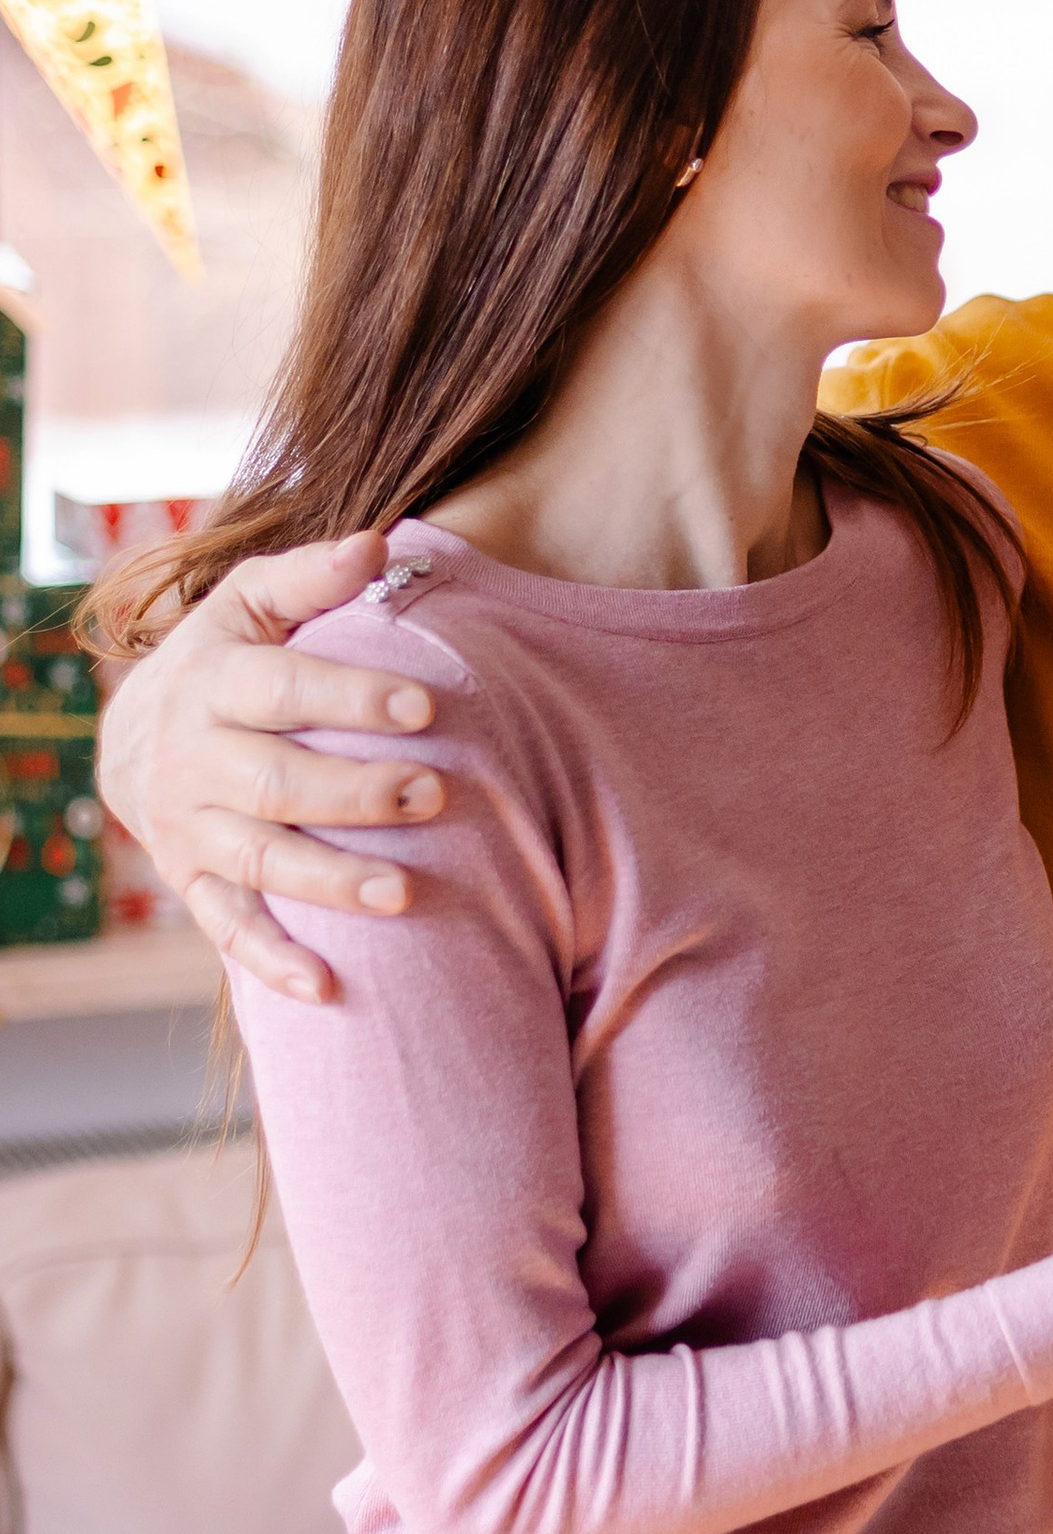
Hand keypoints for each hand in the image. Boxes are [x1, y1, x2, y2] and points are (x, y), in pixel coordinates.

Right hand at [98, 534, 445, 1002]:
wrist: (138, 733)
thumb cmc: (231, 654)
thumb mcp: (256, 601)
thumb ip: (315, 575)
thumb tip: (380, 543)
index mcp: (213, 680)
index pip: (283, 687)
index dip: (351, 695)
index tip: (427, 704)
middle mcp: (193, 757)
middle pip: (275, 780)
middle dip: (355, 792)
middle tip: (434, 793)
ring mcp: (188, 827)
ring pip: (258, 860)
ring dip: (329, 879)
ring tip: (403, 894)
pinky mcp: (191, 883)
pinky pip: (228, 929)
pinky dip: (273, 962)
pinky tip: (328, 990)